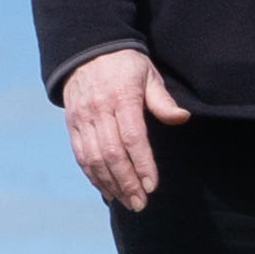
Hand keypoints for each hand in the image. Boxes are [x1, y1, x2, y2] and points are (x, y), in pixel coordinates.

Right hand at [64, 47, 189, 210]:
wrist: (87, 50)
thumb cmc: (125, 65)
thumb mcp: (148, 74)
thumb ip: (162, 100)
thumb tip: (182, 118)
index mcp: (121, 96)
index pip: (132, 137)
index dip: (142, 164)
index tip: (152, 185)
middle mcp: (99, 109)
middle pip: (112, 153)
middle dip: (127, 182)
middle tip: (141, 203)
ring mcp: (82, 118)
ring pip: (94, 159)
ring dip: (110, 184)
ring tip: (127, 202)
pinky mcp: (72, 124)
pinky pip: (81, 155)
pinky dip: (93, 176)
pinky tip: (107, 190)